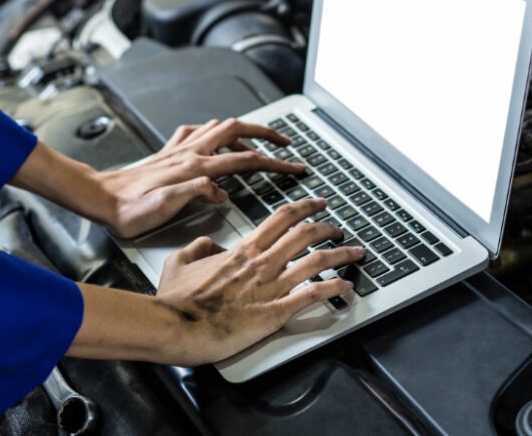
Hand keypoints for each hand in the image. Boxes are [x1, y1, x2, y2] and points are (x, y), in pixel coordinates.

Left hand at [96, 118, 305, 237]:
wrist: (100, 199)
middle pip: (237, 130)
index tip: (295, 167)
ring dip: (243, 129)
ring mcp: (179, 149)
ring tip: (258, 140)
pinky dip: (212, 132)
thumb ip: (196, 194)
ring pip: (219, 126)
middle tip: (285, 142)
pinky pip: (196, 132)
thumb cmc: (129, 209)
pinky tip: (213, 139)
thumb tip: (222, 191)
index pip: (245, 160)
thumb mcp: (164, 208)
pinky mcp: (168, 152)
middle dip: (266, 133)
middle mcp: (189, 153)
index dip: (275, 163)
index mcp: (195, 168)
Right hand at [155, 198, 362, 362]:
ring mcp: (271, 287)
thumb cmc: (176, 300)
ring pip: (316, 261)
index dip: (305, 207)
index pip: (282, 218)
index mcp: (243, 250)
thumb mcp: (180, 261)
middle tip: (339, 228)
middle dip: (328, 227)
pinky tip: (346, 286)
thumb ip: (198, 247)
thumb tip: (209, 243)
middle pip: (305, 234)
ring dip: (341, 254)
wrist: (176, 326)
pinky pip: (312, 295)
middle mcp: (262, 263)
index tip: (318, 203)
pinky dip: (334, 288)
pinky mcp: (275, 312)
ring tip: (355, 252)